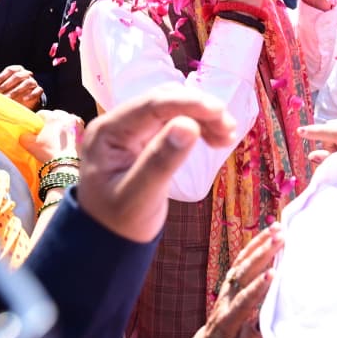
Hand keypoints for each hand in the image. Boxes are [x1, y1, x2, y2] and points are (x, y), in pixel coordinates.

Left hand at [0, 64, 42, 109]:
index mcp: (17, 70)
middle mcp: (26, 74)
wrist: (22, 100)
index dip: (0, 77)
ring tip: (9, 97)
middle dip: (7, 84)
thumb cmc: (9, 90)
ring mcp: (33, 82)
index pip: (10, 70)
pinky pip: (38, 90)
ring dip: (17, 90)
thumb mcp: (0, 86)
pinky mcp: (38, 90)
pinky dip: (31, 94)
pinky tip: (24, 99)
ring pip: (28, 82)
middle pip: (18, 76)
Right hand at [20, 108, 82, 162]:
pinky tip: (67, 137)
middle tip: (47, 133)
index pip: (42, 113)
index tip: (36, 130)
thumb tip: (26, 134)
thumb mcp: (29, 144)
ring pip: (67, 119)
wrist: (67, 163)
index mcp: (54, 117)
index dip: (37, 121)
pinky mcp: (83, 131)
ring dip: (62, 124)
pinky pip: (75, 126)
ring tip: (58, 135)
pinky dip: (71, 129)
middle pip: (55, 115)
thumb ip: (24, 135)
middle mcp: (67, 116)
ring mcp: (77, 123)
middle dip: (50, 122)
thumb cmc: (48, 152)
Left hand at [77, 86, 237, 242]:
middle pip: (164, 100)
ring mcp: (132, 128)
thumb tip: (189, 125)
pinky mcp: (146, 136)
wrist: (109, 237)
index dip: (187, 103)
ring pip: (173, 107)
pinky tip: (217, 138)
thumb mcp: (139, 196)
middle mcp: (118, 123)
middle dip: (199, 109)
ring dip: (203, 117)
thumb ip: (161, 161)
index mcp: (108, 132)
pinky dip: (199, 125)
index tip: (219, 111)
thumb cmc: (120, 220)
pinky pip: (176, 120)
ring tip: (227, 135)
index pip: (150, 105)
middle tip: (229, 127)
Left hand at [187, 223, 282, 337]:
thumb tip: (261, 323)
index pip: (243, 301)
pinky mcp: (231, 281)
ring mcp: (227, 287)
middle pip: (243, 273)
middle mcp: (226, 299)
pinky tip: (269, 232)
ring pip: (242, 261)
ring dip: (259, 243)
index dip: (257, 287)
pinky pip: (242, 259)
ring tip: (278, 228)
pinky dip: (255, 244)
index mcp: (229, 320)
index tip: (273, 274)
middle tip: (281, 239)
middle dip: (262, 255)